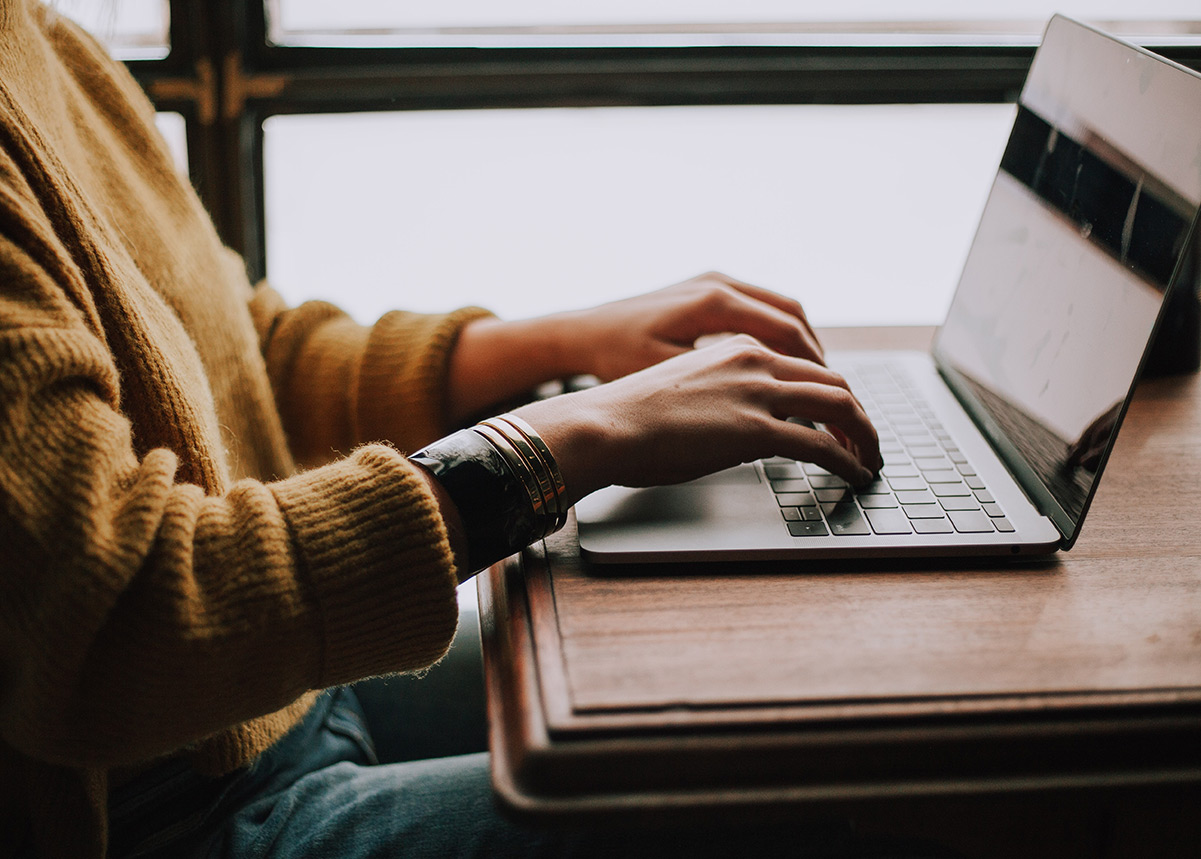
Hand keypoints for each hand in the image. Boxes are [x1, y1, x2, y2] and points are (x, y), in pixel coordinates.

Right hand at [513, 334, 880, 507]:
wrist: (603, 424)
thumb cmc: (628, 416)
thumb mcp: (685, 391)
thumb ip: (723, 398)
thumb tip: (741, 430)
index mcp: (737, 347)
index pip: (804, 365)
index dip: (831, 394)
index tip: (840, 418)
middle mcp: (754, 360)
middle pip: (833, 381)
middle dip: (858, 414)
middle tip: (867, 441)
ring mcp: (757, 393)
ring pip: (840, 406)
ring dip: (864, 436)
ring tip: (870, 460)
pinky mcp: (756, 430)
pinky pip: (823, 444)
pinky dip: (849, 460)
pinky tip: (854, 475)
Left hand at [557, 271, 825, 380]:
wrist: (581, 333)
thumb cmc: (615, 358)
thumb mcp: (668, 377)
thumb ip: (722, 388)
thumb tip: (773, 410)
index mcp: (714, 302)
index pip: (788, 333)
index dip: (815, 369)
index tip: (832, 399)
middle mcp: (719, 284)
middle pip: (793, 317)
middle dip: (818, 358)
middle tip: (835, 395)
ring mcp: (713, 281)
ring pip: (780, 309)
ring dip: (802, 345)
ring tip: (816, 383)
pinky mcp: (706, 289)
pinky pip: (760, 307)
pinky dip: (780, 335)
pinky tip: (782, 365)